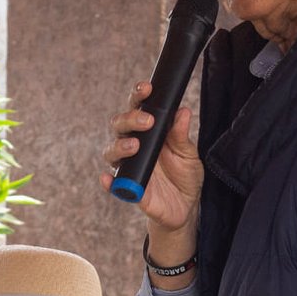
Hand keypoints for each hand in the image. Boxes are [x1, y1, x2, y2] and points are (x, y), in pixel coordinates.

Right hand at [100, 82, 202, 240]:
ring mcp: (128, 167)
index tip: (147, 88)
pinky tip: (109, 179)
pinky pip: (112, 184)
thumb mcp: (188, 154)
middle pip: (119, 125)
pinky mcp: (127, 188)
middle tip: (147, 121)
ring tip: (134, 145)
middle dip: (129, 119)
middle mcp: (133, 145)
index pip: (138, 109)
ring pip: (111, 151)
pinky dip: (108, 181)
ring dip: (119, 146)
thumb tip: (182, 111)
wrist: (185, 207)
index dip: (138, 96)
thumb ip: (181, 135)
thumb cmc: (185, 175)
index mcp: (148, 132)